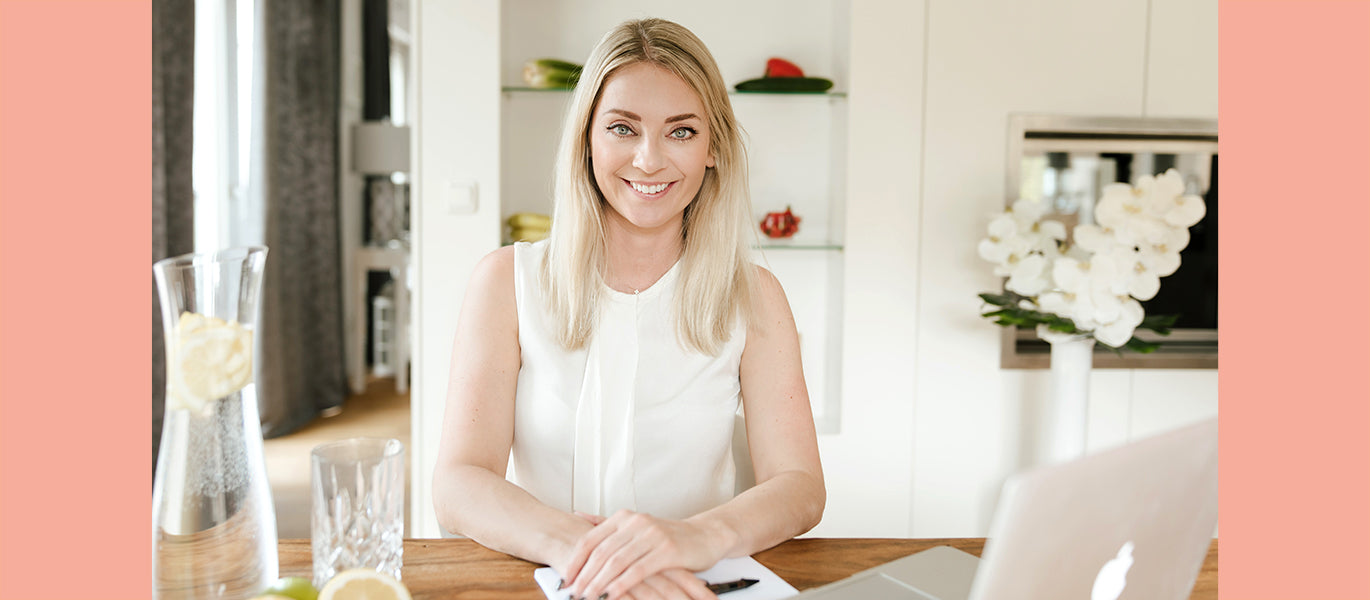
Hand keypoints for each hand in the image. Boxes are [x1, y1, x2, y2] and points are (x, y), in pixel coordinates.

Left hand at [562, 510, 726, 599]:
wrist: (705, 536)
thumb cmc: (668, 536)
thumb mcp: (636, 527)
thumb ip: (606, 523)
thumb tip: (577, 515)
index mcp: (624, 517)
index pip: (590, 539)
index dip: (575, 560)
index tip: (565, 579)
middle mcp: (636, 522)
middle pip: (601, 552)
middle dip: (584, 575)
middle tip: (572, 593)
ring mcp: (652, 535)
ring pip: (616, 562)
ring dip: (598, 582)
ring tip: (587, 597)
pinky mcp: (667, 550)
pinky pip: (637, 570)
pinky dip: (620, 584)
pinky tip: (610, 595)